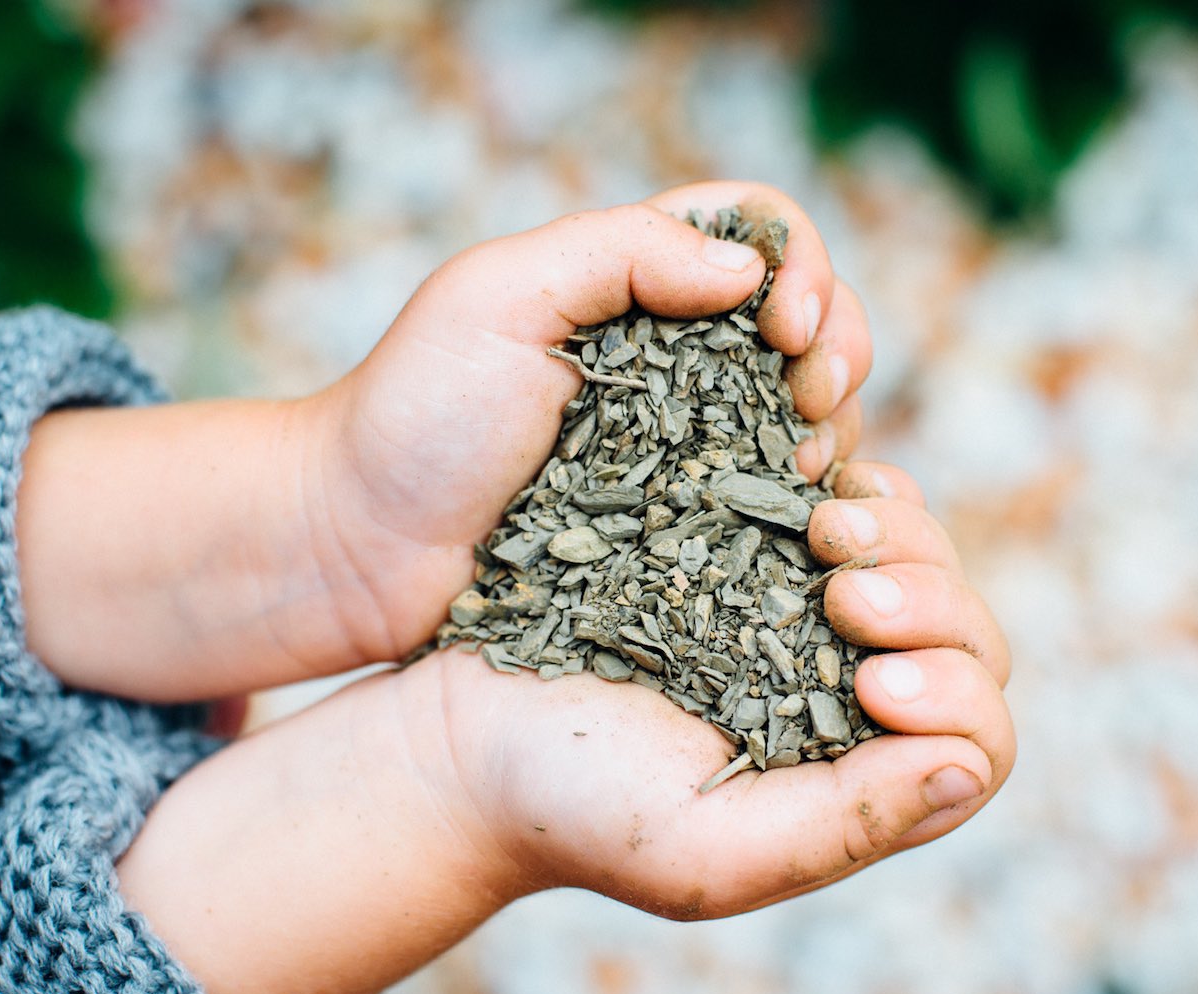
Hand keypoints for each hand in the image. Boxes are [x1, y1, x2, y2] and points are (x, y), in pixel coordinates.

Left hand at [298, 181, 874, 665]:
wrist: (360, 553)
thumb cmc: (413, 416)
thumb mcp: (499, 297)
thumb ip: (618, 253)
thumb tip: (749, 271)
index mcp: (635, 283)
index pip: (764, 236)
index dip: (802, 269)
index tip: (784, 330)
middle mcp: (676, 358)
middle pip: (811, 322)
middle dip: (837, 349)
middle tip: (807, 404)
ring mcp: (687, 447)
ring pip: (810, 413)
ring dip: (830, 427)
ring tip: (801, 467)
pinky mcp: (685, 530)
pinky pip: (775, 505)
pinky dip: (806, 502)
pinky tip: (800, 520)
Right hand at [426, 459, 1011, 912]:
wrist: (465, 732)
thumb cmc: (575, 809)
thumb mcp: (706, 851)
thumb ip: (842, 825)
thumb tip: (963, 765)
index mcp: (853, 779)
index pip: (976, 740)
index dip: (955, 698)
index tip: (873, 682)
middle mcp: (846, 698)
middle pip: (967, 636)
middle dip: (934, 600)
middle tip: (844, 591)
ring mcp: (806, 615)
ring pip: (923, 555)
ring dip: (901, 531)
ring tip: (824, 530)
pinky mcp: (757, 546)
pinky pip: (851, 498)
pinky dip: (852, 482)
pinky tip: (811, 482)